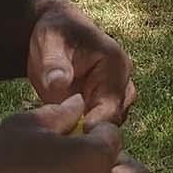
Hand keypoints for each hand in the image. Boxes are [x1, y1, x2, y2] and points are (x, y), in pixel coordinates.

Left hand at [28, 0, 137, 124]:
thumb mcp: (50, 43)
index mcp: (115, 64)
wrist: (55, 33)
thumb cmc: (55, 34)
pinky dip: (83, 130)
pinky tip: (64, 131)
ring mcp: (114, 94)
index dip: (95, 124)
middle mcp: (122, 81)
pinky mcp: (102, 104)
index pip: (112, 104)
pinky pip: (99, 125)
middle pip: (115, 119)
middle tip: (63, 139)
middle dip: (92, 131)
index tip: (74, 135)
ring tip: (62, 135)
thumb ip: (54, 64)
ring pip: (109, 125)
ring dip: (88, 132)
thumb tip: (58, 83)